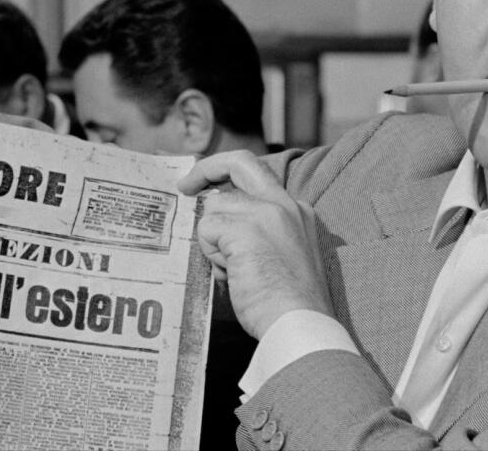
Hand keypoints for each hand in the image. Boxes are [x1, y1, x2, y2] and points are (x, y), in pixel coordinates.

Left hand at [178, 150, 332, 339]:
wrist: (301, 325)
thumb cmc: (288, 305)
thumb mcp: (279, 255)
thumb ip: (255, 231)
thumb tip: (215, 222)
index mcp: (296, 211)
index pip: (258, 174)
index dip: (227, 173)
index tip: (208, 185)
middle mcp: (284, 204)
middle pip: (239, 162)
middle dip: (207, 168)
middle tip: (186, 185)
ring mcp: (266, 213)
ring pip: (214, 209)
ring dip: (214, 243)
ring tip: (236, 272)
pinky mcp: (246, 230)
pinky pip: (207, 231)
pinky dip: (212, 255)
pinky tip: (234, 276)